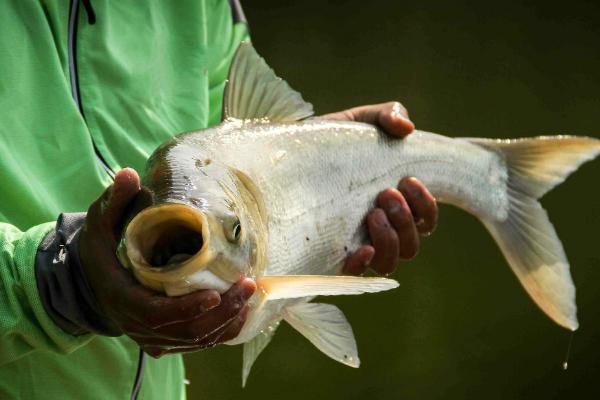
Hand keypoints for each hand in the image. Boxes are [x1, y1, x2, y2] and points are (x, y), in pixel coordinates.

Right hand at [79, 168, 255, 356]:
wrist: (93, 281)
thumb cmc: (102, 249)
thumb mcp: (102, 223)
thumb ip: (115, 200)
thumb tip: (129, 173)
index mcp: (123, 298)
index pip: (157, 314)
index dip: (187, 308)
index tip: (217, 293)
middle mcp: (137, 325)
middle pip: (185, 331)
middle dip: (221, 312)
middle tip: (247, 285)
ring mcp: (152, 337)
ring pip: (195, 340)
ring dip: (226, 322)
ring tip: (250, 295)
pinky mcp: (165, 339)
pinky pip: (196, 343)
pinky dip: (221, 331)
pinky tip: (242, 312)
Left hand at [321, 102, 437, 275]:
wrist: (286, 156)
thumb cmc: (327, 143)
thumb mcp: (356, 122)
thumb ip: (386, 115)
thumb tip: (405, 127)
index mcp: (393, 203)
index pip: (425, 220)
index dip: (426, 206)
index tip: (409, 180)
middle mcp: (380, 229)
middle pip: (412, 245)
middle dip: (407, 220)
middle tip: (386, 194)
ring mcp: (357, 244)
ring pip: (391, 262)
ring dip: (390, 240)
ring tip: (372, 213)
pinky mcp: (332, 256)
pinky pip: (357, 273)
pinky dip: (364, 264)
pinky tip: (360, 247)